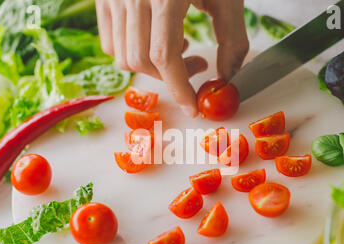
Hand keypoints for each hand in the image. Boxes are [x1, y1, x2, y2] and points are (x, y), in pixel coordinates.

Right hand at [96, 0, 248, 117]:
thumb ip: (232, 39)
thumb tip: (226, 78)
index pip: (164, 56)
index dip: (179, 88)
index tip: (193, 106)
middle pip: (141, 60)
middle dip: (170, 76)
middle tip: (197, 66)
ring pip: (122, 55)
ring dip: (152, 66)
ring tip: (178, 48)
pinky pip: (110, 40)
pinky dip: (133, 51)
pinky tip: (156, 37)